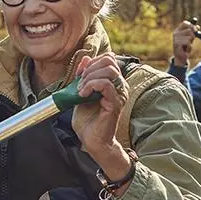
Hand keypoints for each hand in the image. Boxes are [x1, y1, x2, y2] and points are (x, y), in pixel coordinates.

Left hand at [74, 54, 130, 181]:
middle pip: (109, 61)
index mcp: (114, 83)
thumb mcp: (81, 92)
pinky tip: (82, 94)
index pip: (108, 59)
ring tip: (81, 89)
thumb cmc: (88, 121)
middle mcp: (120, 86)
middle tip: (80, 83)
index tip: (80, 75)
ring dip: (90, 77)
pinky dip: (91, 86)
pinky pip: (105, 84)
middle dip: (90, 68)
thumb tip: (85, 59)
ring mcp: (119, 94)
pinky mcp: (115, 103)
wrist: (91, 141)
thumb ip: (84, 76)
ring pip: (108, 70)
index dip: (91, 62)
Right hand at [172, 21, 197, 65]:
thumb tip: (198, 26)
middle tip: (190, 41)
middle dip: (193, 36)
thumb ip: (193, 32)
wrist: (181, 56)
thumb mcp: (190, 37)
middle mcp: (176, 33)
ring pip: (190, 36)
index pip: (185, 23)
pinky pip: (188, 42)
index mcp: (178, 30)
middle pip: (189, 30)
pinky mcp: (177, 44)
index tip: (196, 30)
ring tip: (187, 46)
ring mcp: (176, 38)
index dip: (192, 25)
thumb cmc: (185, 46)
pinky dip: (189, 46)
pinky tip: (186, 49)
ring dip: (191, 42)